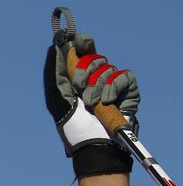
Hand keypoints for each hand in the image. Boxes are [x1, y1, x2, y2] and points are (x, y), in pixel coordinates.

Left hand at [44, 32, 138, 176]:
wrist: (95, 144)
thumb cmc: (73, 127)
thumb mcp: (58, 99)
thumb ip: (56, 73)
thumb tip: (56, 46)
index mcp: (79, 78)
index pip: (83, 52)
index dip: (82, 44)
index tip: (78, 41)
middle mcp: (97, 78)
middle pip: (94, 57)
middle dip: (84, 71)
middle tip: (79, 88)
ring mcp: (113, 83)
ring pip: (107, 66)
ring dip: (96, 86)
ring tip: (92, 104)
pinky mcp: (128, 89)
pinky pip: (123, 75)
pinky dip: (113, 88)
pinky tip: (107, 102)